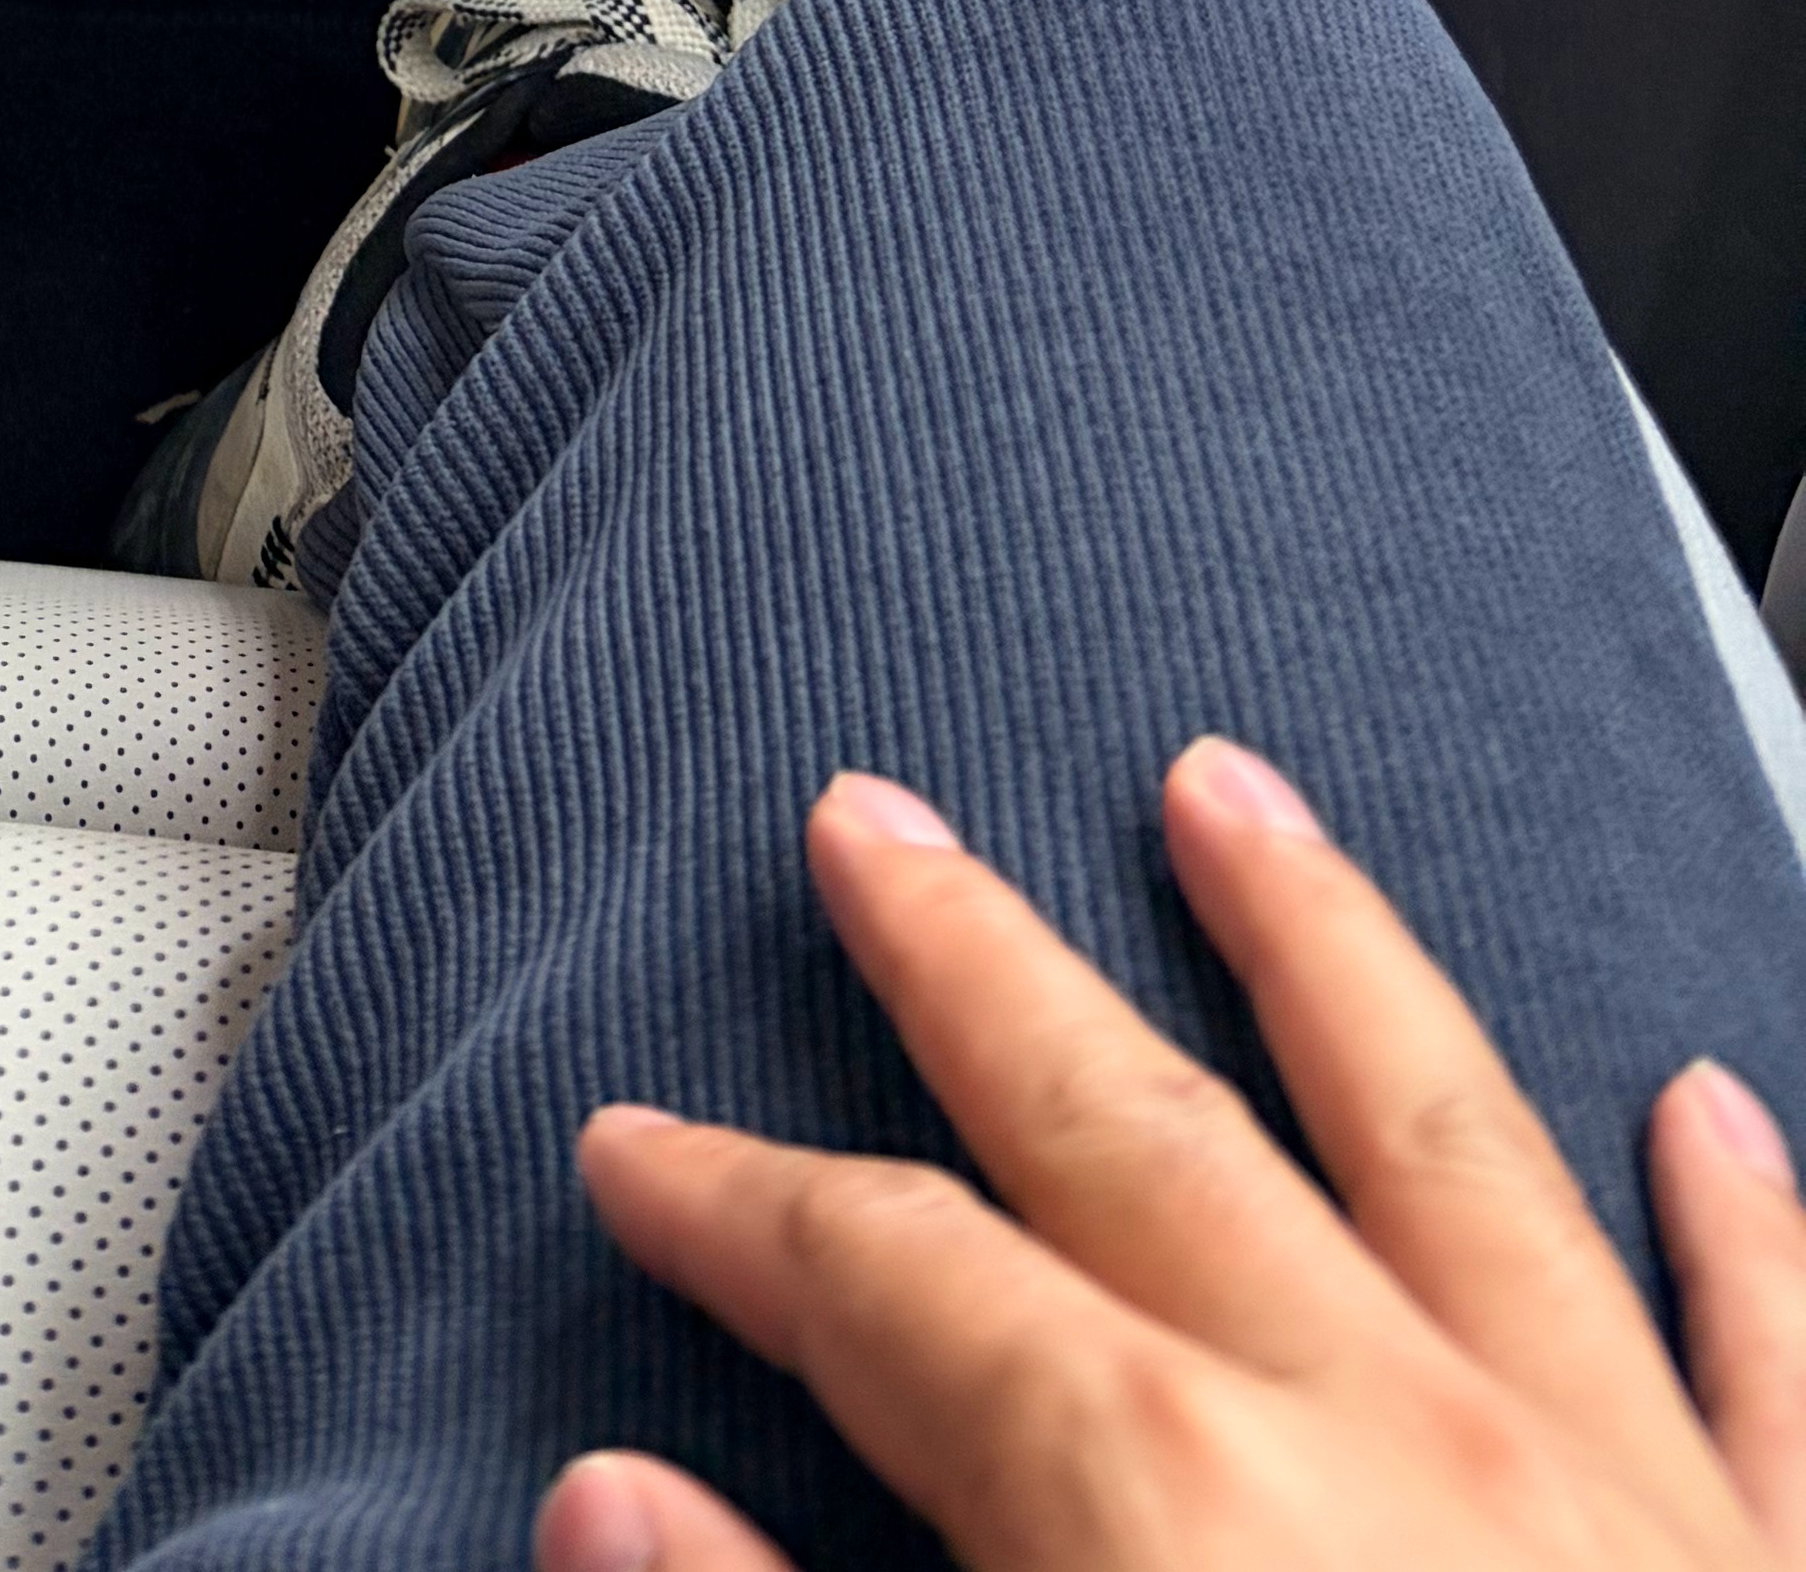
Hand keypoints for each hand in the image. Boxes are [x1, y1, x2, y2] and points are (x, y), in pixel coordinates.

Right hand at [541, 745, 1805, 1571]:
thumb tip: (606, 1513)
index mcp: (1167, 1511)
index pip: (892, 1289)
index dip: (740, 1210)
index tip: (634, 1152)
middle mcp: (1394, 1438)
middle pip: (1137, 1131)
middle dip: (979, 967)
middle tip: (876, 819)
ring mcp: (1628, 1492)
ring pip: (1454, 1138)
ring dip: (1328, 957)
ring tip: (1239, 794)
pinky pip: (1784, 1358)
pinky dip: (1744, 1221)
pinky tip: (1712, 1111)